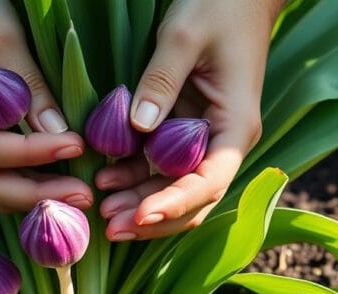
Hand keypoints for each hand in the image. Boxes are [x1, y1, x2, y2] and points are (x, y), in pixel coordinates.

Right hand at [0, 0, 91, 212]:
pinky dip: (29, 183)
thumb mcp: (3, 37)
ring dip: (35, 196)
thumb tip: (59, 132)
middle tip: (85, 195)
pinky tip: (63, 182)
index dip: (33, 155)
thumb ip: (30, 87)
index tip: (77, 145)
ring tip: (79, 195)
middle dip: (38, 195)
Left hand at [95, 0, 280, 240]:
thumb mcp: (184, 37)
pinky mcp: (189, 130)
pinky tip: (106, 179)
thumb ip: (160, 82)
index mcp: (235, 125)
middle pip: (195, 198)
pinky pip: (164, 164)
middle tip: (110, 227)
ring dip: (142, 202)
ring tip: (102, 210)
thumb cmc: (218, 7)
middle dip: (154, 217)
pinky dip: (138, 176)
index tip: (139, 216)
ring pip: (178, 187)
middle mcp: (225, 141)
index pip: (209, 181)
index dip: (174, 203)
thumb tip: (136, 127)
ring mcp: (208, 138)